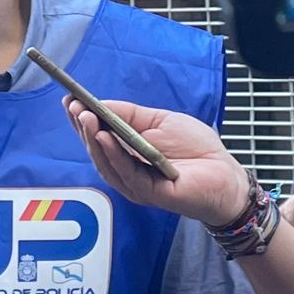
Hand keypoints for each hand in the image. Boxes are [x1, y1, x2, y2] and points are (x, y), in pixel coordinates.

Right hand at [62, 96, 251, 225]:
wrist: (225, 173)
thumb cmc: (196, 148)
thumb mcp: (161, 121)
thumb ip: (131, 115)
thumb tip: (100, 104)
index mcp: (128, 153)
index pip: (98, 136)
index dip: (82, 120)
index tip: (68, 100)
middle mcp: (127, 170)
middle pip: (97, 150)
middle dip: (83, 127)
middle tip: (74, 107)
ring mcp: (136, 184)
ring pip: (107, 163)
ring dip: (94, 140)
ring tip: (86, 118)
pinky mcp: (150, 193)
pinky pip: (127, 173)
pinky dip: (114, 155)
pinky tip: (105, 137)